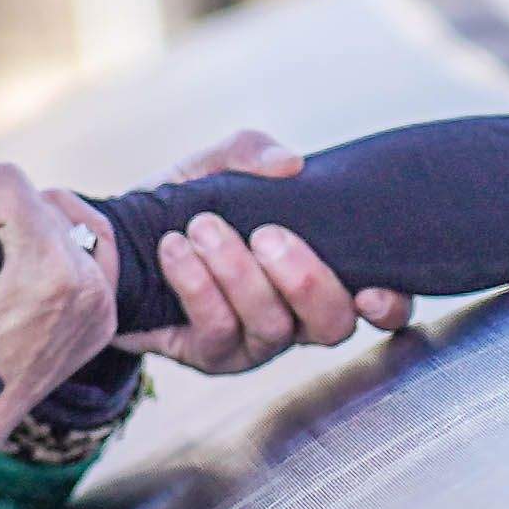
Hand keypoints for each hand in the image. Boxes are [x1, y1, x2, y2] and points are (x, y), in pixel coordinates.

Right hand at [0, 158, 121, 465]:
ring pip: (66, 219)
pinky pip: (96, 249)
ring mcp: (101, 306)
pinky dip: (65, 243)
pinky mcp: (105, 319)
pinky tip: (35, 253)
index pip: (6, 180)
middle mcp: (86, 285)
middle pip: (37, 199)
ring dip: (31, 228)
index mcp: (44, 268)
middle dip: (0, 217)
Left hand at [106, 134, 412, 377]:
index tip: (370, 287)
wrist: (120, 238)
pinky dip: (196, 284)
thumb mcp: (218, 168)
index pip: (380, 305)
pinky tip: (174, 249)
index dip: (388, 304)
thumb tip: (290, 163)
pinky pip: (217, 331)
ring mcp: (257, 342)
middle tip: (266, 235)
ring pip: (272, 327)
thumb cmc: (189, 205)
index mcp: (320, 273)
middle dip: (305, 280)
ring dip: (238, 273)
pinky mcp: (212, 355)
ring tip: (203, 228)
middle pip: (331, 324)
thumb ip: (251, 154)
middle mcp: (298, 316)